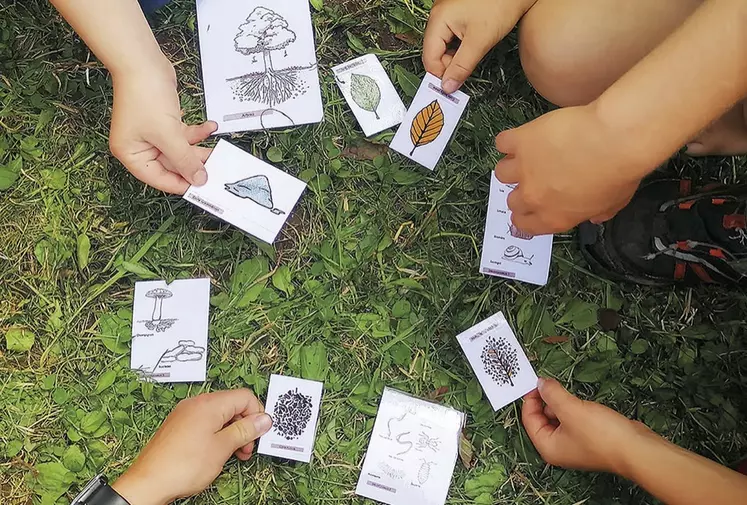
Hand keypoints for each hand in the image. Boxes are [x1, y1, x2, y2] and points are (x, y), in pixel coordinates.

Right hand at [110, 64, 216, 193]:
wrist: (143, 62)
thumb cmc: (145, 96)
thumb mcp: (169, 135)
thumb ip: (185, 160)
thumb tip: (198, 180)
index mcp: (131, 154)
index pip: (158, 179)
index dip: (180, 184)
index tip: (202, 187)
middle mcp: (140, 146)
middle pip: (171, 165)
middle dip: (193, 164)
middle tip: (216, 169)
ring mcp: (152, 134)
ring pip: (180, 150)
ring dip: (198, 148)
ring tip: (217, 149)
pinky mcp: (164, 121)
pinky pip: (182, 134)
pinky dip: (196, 132)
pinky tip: (210, 126)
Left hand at [112, 389, 271, 504]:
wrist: (148, 482)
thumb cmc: (182, 466)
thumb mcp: (222, 448)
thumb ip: (245, 431)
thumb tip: (264, 420)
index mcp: (209, 404)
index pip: (244, 397)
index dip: (257, 415)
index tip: (259, 434)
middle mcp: (196, 403)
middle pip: (232, 405)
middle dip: (244, 426)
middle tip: (246, 449)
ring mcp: (185, 414)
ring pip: (219, 416)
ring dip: (231, 432)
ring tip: (233, 454)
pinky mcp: (179, 426)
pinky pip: (205, 423)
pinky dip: (216, 435)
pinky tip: (216, 453)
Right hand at [423, 0, 536, 92]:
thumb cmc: (500, 5)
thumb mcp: (480, 42)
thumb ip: (461, 67)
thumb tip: (448, 86)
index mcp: (438, 19)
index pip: (429, 58)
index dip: (441, 74)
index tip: (454, 84)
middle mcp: (438, 15)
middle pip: (434, 52)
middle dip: (449, 64)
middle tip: (467, 69)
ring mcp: (446, 13)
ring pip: (444, 46)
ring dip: (456, 56)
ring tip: (474, 52)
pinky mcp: (456, 14)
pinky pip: (451, 36)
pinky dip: (461, 46)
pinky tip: (474, 44)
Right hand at [494, 105, 650, 234]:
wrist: (614, 139)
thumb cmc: (619, 171)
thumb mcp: (614, 203)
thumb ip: (597, 212)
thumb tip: (594, 216)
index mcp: (554, 217)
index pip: (524, 225)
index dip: (525, 217)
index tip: (529, 209)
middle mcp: (534, 196)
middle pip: (512, 200)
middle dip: (522, 191)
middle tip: (535, 179)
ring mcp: (523, 168)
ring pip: (501, 172)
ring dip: (513, 166)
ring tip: (528, 157)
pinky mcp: (520, 141)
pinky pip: (503, 143)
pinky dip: (510, 140)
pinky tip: (524, 137)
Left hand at [522, 378, 651, 476]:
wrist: (637, 449)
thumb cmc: (600, 433)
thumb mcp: (571, 409)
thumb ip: (552, 394)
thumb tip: (540, 383)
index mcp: (547, 447)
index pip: (528, 420)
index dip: (530, 399)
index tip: (537, 382)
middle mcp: (558, 448)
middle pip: (542, 419)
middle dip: (546, 400)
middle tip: (554, 384)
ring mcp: (574, 444)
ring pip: (559, 418)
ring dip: (561, 404)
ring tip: (569, 394)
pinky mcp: (589, 439)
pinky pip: (573, 420)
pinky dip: (574, 410)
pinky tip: (582, 403)